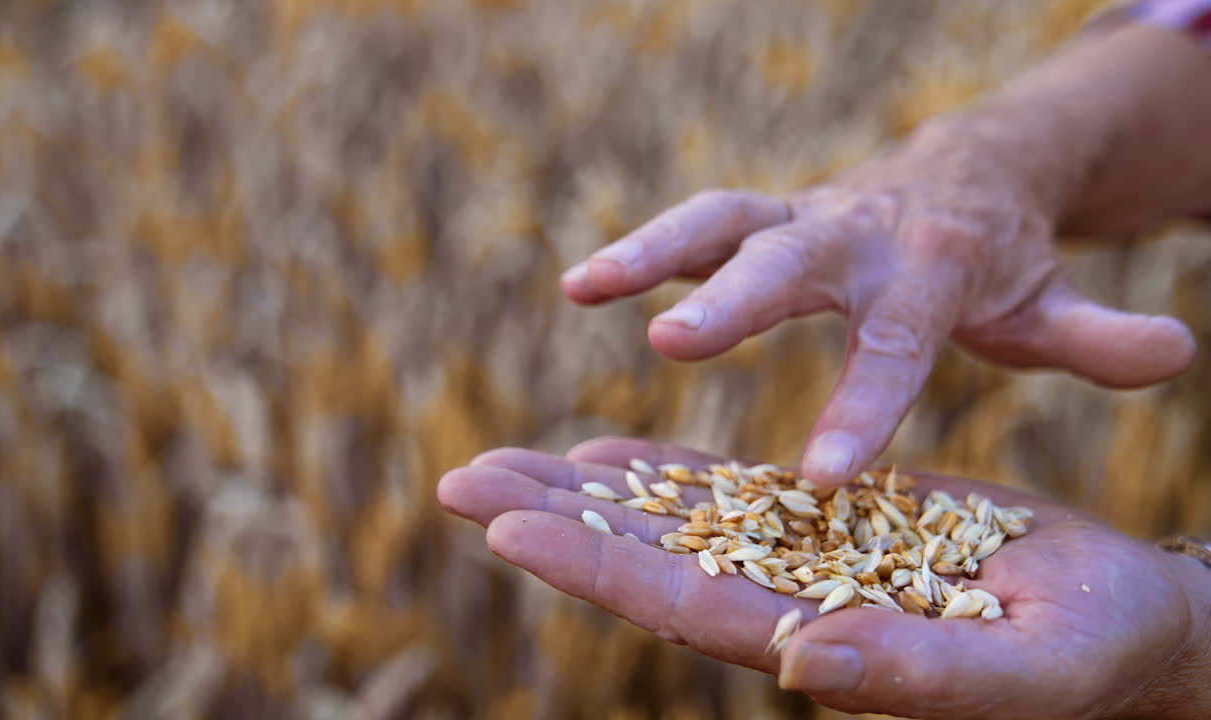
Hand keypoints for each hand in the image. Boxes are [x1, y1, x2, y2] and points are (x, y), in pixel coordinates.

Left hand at [438, 436, 1210, 719]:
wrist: (1121, 618)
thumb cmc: (1090, 654)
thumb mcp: (1014, 669)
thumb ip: (906, 671)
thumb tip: (797, 662)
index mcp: (815, 647)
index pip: (679, 605)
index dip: (593, 567)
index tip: (506, 527)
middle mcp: (783, 609)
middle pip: (645, 560)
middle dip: (551, 520)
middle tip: (456, 479)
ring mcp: (794, 564)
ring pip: (668, 522)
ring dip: (581, 491)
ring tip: (495, 460)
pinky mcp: (820, 526)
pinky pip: (721, 496)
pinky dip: (658, 475)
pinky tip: (601, 457)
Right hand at [559, 121, 1195, 484]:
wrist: (962, 173)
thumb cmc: (997, 263)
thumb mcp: (1047, 302)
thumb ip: (1093, 334)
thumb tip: (1175, 350)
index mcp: (931, 275)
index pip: (894, 350)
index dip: (858, 411)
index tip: (818, 479)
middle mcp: (859, 238)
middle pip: (794, 266)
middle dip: (735, 304)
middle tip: (674, 344)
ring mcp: (805, 218)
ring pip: (725, 222)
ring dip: (653, 252)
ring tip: (584, 286)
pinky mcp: (766, 215)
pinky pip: (699, 225)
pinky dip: (641, 249)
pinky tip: (580, 283)